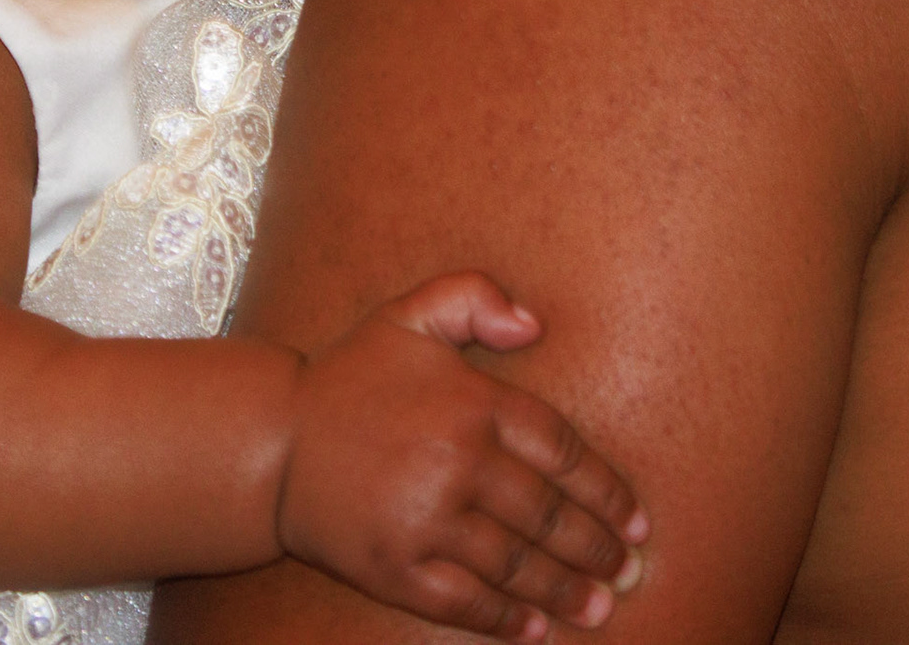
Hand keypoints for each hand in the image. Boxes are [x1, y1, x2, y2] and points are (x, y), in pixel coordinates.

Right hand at [275, 272, 646, 640]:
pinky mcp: (395, 567)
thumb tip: (535, 324)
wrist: (270, 442)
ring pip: (515, 563)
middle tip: (629, 569)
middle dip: (598, 548)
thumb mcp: (407, 316)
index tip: (637, 519)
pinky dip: (506, 620)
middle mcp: (457, 462)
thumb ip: (472, 297)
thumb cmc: (348, 378)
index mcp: (471, 403)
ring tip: (602, 607)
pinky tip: (537, 630)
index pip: (562, 450)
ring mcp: (426, 520)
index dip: (607, 489)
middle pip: (549, 514)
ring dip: (566, 589)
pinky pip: (464, 601)